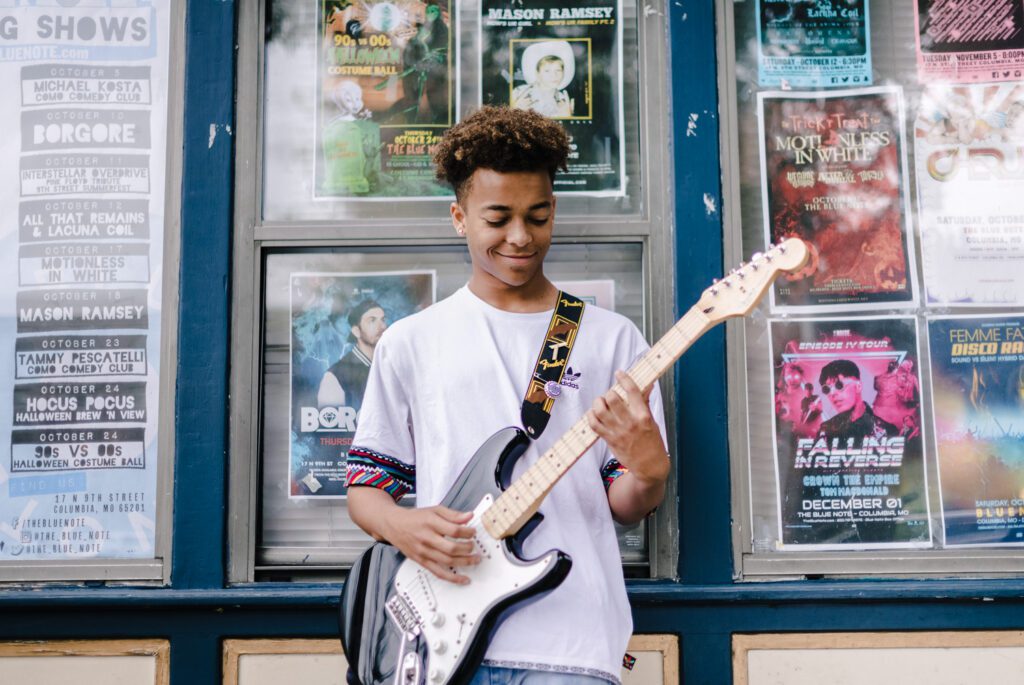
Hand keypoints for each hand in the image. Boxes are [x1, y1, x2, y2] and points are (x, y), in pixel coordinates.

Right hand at [381, 505, 479, 583]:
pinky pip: (438, 572)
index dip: (467, 532)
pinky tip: (463, 579)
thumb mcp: (434, 510)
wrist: (394, 525)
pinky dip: (452, 578)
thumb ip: (452, 514)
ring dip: (465, 562)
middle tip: (474, 546)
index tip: (473, 532)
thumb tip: (469, 516)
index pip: (454, 530)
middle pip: (451, 548)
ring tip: (475, 559)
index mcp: (431, 523)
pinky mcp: (422, 561)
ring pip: (447, 561)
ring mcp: (423, 552)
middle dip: (467, 548)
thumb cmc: (415, 518)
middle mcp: (426, 538)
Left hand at [587, 371, 668, 485]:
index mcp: (643, 416)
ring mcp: (618, 432)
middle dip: (608, 393)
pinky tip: (594, 414)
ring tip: (600, 403)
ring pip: (600, 411)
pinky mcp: (610, 440)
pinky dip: (591, 416)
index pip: (632, 391)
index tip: (619, 374)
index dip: (624, 379)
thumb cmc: (652, 442)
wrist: (649, 466)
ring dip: (598, 403)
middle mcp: (630, 423)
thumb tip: (647, 385)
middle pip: (612, 399)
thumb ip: (645, 403)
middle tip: (609, 396)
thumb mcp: (652, 421)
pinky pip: (594, 425)